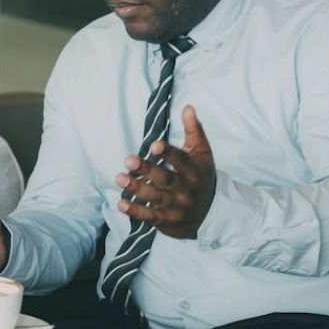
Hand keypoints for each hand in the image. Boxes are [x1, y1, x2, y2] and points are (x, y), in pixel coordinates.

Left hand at [116, 105, 216, 238]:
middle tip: (129, 160)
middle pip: (166, 179)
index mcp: (195, 172)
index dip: (169, 154)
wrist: (209, 214)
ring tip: (119, 177)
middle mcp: (187, 190)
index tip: (154, 145)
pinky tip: (121, 203)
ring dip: (136, 188)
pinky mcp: (166, 221)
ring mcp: (177, 207)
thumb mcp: (201, 153)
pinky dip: (135, 211)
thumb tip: (187, 107)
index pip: (182, 161)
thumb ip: (194, 130)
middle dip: (147, 170)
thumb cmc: (199, 176)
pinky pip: (150, 217)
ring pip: (155, 198)